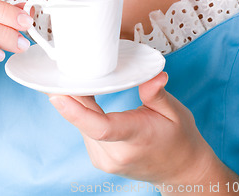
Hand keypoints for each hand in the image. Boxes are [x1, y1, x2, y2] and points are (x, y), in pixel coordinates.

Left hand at [49, 72, 216, 187]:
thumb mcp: (175, 112)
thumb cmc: (178, 138)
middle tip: (65, 68)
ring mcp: (105, 160)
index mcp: (136, 137)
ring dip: (78, 102)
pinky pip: (85, 129)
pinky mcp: (99, 158)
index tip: (58, 94)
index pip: (101, 127)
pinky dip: (83, 112)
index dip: (76, 111)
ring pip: (83, 124)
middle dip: (73, 94)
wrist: (180, 170)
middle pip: (86, 120)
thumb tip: (154, 75)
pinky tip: (85, 95)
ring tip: (79, 77)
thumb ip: (158, 94)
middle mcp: (115, 154)